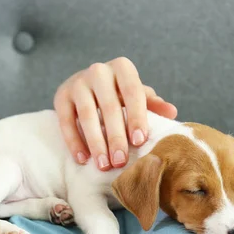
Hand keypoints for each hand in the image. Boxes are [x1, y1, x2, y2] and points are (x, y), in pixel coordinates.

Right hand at [54, 57, 177, 170]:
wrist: (88, 86)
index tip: (140, 141)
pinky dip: (74, 142)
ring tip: (103, 165)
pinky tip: (82, 159)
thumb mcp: (137, 96)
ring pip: (86, 115)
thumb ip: (153, 104)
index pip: (133, 92)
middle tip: (121, 161)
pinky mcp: (60, 96)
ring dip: (96, 142)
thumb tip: (172, 112)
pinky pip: (66, 121)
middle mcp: (98, 71)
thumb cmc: (120, 93)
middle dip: (116, 137)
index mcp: (122, 68)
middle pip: (109, 107)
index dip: (137, 117)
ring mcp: (77, 82)